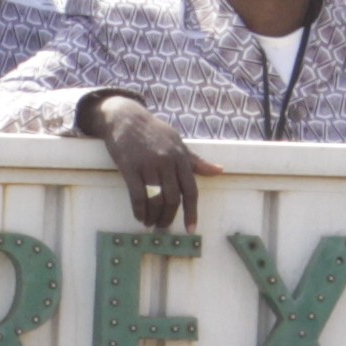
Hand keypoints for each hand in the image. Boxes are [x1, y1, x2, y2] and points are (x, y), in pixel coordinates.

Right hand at [92, 102, 204, 228]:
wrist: (125, 117)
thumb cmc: (153, 131)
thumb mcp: (177, 142)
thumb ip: (196, 161)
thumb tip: (219, 171)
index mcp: (180, 157)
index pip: (190, 190)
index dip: (191, 212)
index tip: (191, 229)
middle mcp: (166, 162)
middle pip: (172, 198)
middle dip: (169, 217)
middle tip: (163, 226)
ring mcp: (148, 164)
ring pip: (155, 199)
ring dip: (153, 216)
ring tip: (151, 223)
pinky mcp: (129, 167)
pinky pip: (137, 195)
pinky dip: (139, 210)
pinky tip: (139, 216)